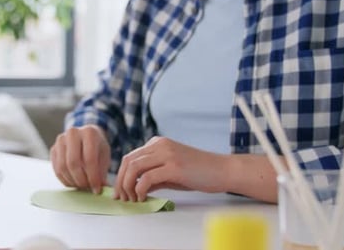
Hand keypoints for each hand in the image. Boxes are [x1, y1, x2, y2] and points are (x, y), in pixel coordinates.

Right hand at [50, 125, 110, 193]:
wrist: (86, 136)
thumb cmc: (96, 146)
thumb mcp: (104, 155)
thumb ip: (102, 171)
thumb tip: (101, 188)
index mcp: (89, 133)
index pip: (89, 159)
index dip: (93, 177)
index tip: (96, 189)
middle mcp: (73, 133)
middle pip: (73, 163)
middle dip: (81, 180)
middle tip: (87, 188)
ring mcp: (60, 140)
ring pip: (63, 167)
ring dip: (72, 181)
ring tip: (82, 186)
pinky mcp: (53, 149)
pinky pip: (56, 169)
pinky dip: (65, 180)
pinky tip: (74, 183)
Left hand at [114, 136, 229, 201]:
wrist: (223, 170)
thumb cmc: (199, 173)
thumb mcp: (171, 172)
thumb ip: (153, 176)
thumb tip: (135, 187)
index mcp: (158, 143)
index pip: (130, 157)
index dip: (121, 175)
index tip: (121, 191)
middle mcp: (160, 145)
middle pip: (128, 161)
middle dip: (120, 181)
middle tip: (122, 198)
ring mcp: (167, 154)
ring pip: (134, 167)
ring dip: (127, 186)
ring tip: (132, 199)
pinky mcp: (174, 166)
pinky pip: (146, 178)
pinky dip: (139, 189)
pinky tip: (142, 198)